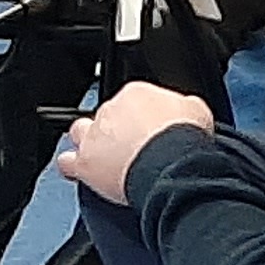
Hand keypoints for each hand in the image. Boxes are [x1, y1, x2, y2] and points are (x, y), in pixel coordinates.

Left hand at [53, 81, 215, 202]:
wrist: (170, 164)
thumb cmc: (183, 137)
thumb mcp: (196, 109)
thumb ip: (183, 107)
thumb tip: (185, 111)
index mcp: (136, 93)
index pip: (131, 99)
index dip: (140, 116)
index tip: (149, 128)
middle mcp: (111, 110)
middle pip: (106, 115)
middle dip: (115, 128)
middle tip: (131, 145)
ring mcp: (95, 136)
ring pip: (80, 132)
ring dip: (88, 142)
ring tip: (102, 156)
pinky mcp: (85, 162)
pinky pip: (68, 162)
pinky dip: (72, 166)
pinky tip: (80, 171)